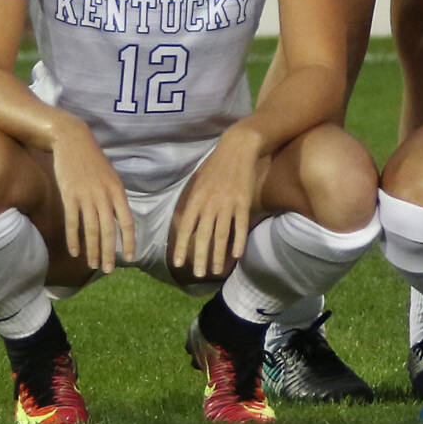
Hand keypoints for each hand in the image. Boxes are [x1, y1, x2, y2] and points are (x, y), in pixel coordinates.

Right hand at [52, 120, 134, 275]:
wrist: (72, 141)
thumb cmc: (92, 161)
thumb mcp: (110, 177)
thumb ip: (114, 198)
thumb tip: (118, 219)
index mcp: (118, 191)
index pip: (128, 221)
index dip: (130, 241)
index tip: (131, 257)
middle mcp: (104, 195)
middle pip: (109, 230)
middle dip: (110, 252)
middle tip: (108, 270)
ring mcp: (86, 196)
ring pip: (91, 230)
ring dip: (92, 250)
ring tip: (92, 265)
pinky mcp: (69, 196)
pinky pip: (73, 222)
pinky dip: (74, 239)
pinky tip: (75, 252)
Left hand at [171, 128, 264, 278]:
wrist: (238, 148)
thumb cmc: (216, 166)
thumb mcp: (198, 182)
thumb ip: (193, 203)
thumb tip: (185, 223)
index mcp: (196, 199)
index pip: (186, 228)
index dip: (181, 247)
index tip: (178, 264)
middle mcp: (210, 203)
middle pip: (203, 236)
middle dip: (200, 257)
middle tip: (198, 275)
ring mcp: (228, 204)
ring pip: (221, 235)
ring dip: (218, 255)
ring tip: (215, 271)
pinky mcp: (244, 202)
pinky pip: (240, 225)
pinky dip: (238, 241)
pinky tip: (236, 255)